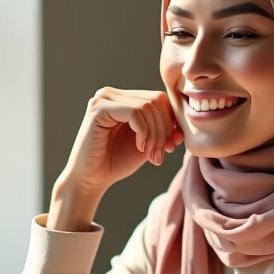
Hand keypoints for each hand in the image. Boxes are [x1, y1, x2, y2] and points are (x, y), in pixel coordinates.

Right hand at [49, 88, 182, 230]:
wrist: (92, 179)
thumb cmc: (117, 162)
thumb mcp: (148, 144)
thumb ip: (164, 131)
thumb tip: (181, 126)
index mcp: (124, 99)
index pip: (159, 99)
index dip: (170, 122)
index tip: (170, 146)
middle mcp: (112, 94)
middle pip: (156, 101)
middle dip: (164, 130)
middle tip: (160, 154)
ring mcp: (104, 98)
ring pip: (147, 107)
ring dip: (156, 134)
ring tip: (151, 155)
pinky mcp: (98, 108)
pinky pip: (135, 112)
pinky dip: (144, 132)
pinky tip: (140, 147)